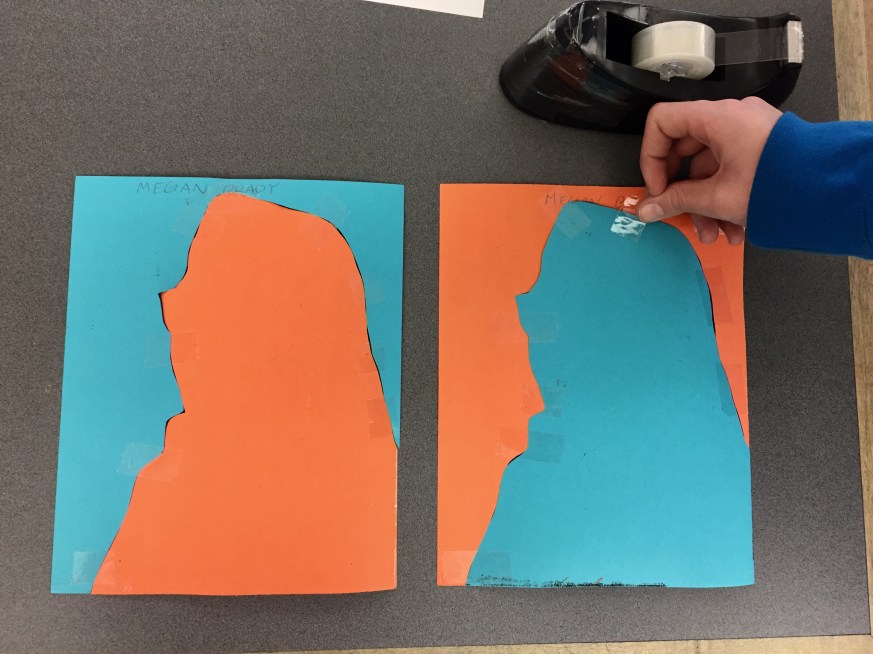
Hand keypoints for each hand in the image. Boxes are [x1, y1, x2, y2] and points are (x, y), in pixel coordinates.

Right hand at [637, 98, 782, 244]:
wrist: (828, 190)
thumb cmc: (778, 183)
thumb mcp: (718, 198)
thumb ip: (677, 202)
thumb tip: (648, 209)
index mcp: (717, 118)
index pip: (662, 122)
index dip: (651, 156)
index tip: (658, 187)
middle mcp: (731, 118)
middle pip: (685, 150)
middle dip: (682, 191)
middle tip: (678, 214)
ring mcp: (748, 132)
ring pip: (709, 167)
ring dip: (705, 204)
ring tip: (715, 234)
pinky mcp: (761, 148)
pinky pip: (730, 169)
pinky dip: (725, 197)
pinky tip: (733, 227)